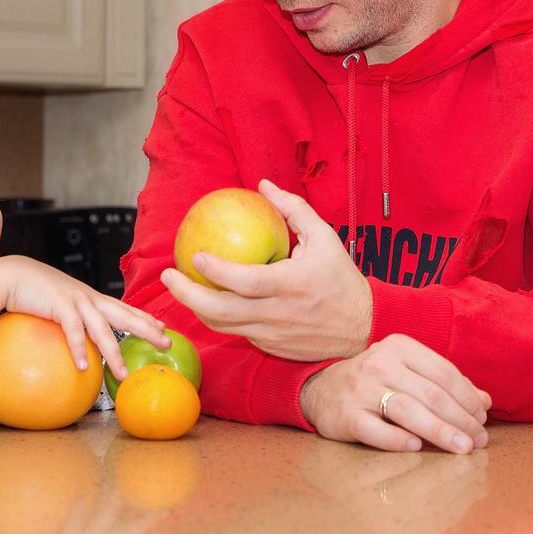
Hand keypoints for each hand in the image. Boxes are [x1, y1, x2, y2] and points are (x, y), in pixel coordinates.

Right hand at [0, 256, 168, 377]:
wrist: (13, 275)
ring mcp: (77, 301)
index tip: (162, 326)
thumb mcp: (61, 304)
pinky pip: (73, 331)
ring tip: (124, 374)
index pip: (124, 307)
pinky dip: (79, 349)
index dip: (144, 316)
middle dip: (147, 328)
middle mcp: (89, 298)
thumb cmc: (35, 292)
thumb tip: (81, 342)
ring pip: (103, 329)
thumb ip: (73, 319)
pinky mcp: (60, 306)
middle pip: (125, 314)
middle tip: (166, 341)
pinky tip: (84, 366)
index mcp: (91, 298)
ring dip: (114, 353)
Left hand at [160, 178, 371, 360]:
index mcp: (292, 286)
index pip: (246, 283)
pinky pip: (236, 332)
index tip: (195, 254)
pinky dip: (217, 317)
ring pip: (222, 326)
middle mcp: (278, 314)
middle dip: (187, 295)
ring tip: (179, 286)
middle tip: (168, 276)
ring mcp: (271, 335)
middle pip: (221, 312)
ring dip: (195, 308)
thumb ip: (293, 210)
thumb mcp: (325, 239)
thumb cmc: (342, 280)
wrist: (364, 329)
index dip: (217, 272)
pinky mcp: (269, 347)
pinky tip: (205, 299)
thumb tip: (263, 186)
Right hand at [298, 334, 491, 453]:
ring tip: (463, 448)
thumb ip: (444, 383)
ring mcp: (360, 389)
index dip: (467, 397)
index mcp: (398, 347)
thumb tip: (485, 401)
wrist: (321, 390)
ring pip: (408, 410)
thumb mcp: (407, 371)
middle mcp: (379, 364)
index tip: (483, 418)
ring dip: (440, 431)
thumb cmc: (375, 382)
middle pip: (430, 393)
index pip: (443, 372)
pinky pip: (377, 429)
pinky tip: (417, 447)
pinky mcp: (346, 415)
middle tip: (479, 440)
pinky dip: (399, 439)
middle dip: (460, 419)